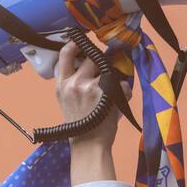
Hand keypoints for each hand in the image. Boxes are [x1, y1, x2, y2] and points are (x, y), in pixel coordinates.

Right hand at [57, 40, 129, 183]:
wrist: (88, 144)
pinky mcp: (106, 93)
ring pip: (108, 69)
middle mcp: (74, 83)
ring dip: (113, 77)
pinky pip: (123, 84)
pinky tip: (119, 102)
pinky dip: (124, 92)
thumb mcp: (66, 100)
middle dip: (100, 62)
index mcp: (62, 85)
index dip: (74, 44)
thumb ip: (72, 81)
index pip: (65, 54)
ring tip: (112, 91)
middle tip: (104, 72)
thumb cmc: (80, 123)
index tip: (81, 42)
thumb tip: (87, 62)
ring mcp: (90, 87)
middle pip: (91, 58)